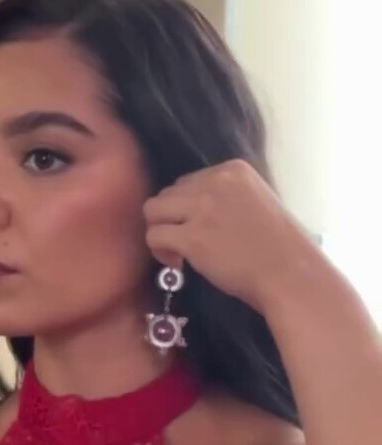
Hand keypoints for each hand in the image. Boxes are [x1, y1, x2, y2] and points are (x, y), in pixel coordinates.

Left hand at [143, 160, 315, 313]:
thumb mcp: (257, 201)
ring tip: (177, 253)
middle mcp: (215, 182)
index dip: (188, 207)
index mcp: (234, 170)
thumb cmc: (280, 246)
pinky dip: (159, 251)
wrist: (291, 274)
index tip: (201, 228)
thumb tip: (193, 207)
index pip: (189, 181)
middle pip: (169, 193)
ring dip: (161, 230)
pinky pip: (154, 235)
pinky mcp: (192, 237)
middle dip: (173, 218)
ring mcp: (202, 208)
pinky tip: (177, 263)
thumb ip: (227, 196)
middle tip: (186, 242)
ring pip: (153, 210)